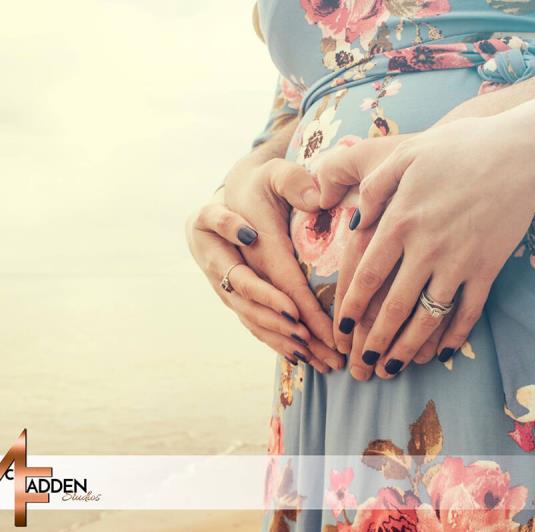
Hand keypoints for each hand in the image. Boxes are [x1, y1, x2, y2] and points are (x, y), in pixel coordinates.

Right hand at [222, 156, 345, 369]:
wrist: (229, 196)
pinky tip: (301, 357)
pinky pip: (248, 319)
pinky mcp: (229, 293)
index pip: (264, 269)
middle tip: (312, 342)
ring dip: (278, 338)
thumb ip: (293, 180)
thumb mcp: (276, 172)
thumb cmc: (260, 183)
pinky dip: (272, 339)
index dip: (285, 297)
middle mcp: (218, 258)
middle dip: (280, 324)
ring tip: (311, 356)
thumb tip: (316, 199)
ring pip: (246, 314)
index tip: (306, 319)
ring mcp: (221, 280)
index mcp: (229, 228)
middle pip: (248, 297)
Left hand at [332, 117, 534, 378]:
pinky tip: (441, 354)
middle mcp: (426, 249)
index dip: (352, 306)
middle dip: (375, 341)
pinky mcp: (487, 270)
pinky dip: (454, 337)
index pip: (368, 275)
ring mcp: (459, 263)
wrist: (519, 155)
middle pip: (394, 307)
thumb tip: (352, 222)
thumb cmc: (458, 149)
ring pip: (428, 318)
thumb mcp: (404, 155)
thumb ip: (373, 188)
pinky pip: (468, 312)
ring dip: (407, 348)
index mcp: (400, 221)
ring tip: (392, 370)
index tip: (341, 329)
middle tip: (361, 367)